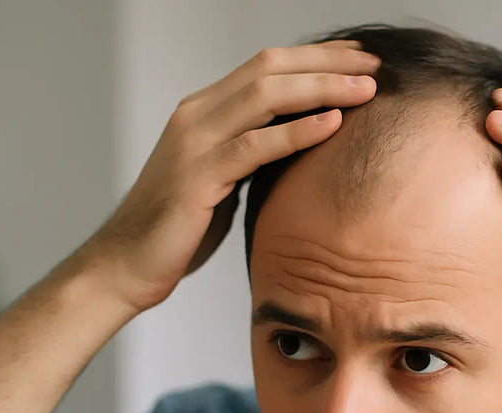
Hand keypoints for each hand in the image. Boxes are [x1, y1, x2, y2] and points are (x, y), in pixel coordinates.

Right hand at [83, 41, 380, 312]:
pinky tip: (332, 124)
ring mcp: (195, 141)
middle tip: (375, 64)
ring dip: (321, 88)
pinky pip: (255, 146)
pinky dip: (297, 132)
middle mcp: (197, 115)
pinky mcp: (198, 176)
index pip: (267, 67)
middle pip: (270, 68)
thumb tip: (297, 148)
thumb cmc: (178, 230)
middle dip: (327, 62)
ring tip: (366, 88)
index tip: (361, 60)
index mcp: (205, 112)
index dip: (316, 58)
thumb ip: (252, 156)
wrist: (126, 265)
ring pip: (265, 95)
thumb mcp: (223, 181)